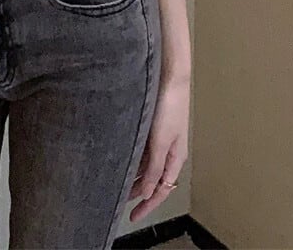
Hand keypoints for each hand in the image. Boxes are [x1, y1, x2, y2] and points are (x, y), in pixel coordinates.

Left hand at [127, 78, 188, 222]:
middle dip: (138, 192)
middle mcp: (168, 150)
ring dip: (134, 176)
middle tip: (120, 202)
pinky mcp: (153, 126)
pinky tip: (121, 159)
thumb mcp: (161, 141)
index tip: (133, 216)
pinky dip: (133, 159)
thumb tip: (147, 192)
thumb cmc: (170, 106)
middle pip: (153, 179)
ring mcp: (160, 138)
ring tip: (116, 183)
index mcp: (175, 157)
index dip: (148, 205)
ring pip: (147, 165)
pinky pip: (143, 150)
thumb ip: (155, 167)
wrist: (170, 76)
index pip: (161, 190)